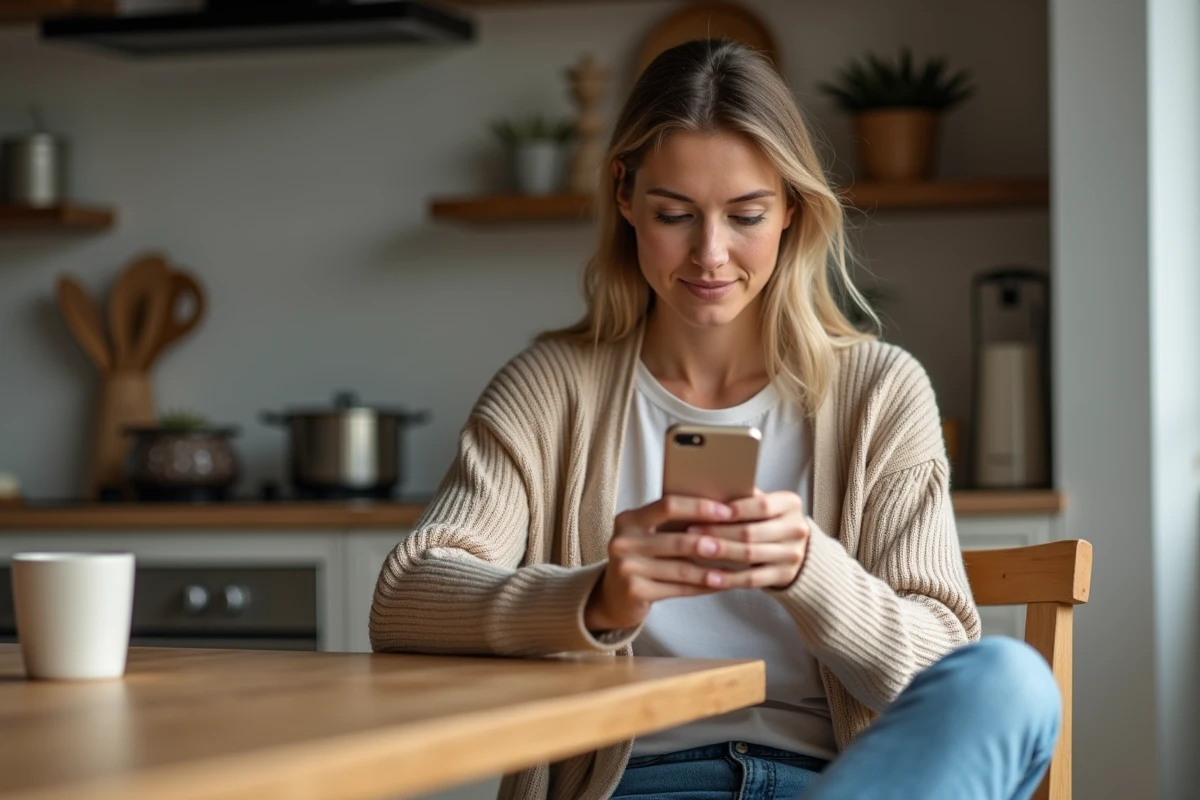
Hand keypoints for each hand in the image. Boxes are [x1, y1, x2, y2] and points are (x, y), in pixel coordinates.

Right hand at [585, 496, 735, 631]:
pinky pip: (677, 589)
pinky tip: (718, 585)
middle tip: (738, 545)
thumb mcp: (648, 536)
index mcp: (629, 519)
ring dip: (712, 570)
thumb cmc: (642, 559)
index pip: (668, 505)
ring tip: (735, 570)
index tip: (727, 511)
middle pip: (677, 540)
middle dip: (711, 543)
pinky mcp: (634, 591)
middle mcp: (622, 541)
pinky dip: (701, 587)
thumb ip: (672, 523)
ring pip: (681, 568)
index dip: (699, 507)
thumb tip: (721, 510)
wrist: (614, 596)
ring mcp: (626, 568)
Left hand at [685, 490, 810, 589]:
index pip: (762, 505)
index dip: (735, 510)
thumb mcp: (764, 505)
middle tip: (692, 531)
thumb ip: (743, 498)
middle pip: (751, 532)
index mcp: (791, 504)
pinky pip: (752, 579)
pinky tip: (710, 577)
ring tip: (696, 549)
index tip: (708, 511)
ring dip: (719, 553)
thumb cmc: (768, 521)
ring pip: (749, 555)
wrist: (796, 549)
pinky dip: (729, 578)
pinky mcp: (784, 576)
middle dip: (718, 532)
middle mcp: (796, 529)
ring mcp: (792, 555)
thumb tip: (705, 494)